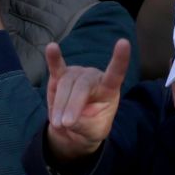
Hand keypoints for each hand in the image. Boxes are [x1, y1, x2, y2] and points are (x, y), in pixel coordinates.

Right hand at [45, 38, 130, 165]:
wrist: (74, 128)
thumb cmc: (90, 127)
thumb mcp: (94, 132)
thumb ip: (84, 124)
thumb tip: (66, 119)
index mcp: (109, 88)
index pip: (116, 73)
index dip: (120, 59)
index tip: (124, 43)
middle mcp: (93, 77)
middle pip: (82, 86)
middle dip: (73, 106)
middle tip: (66, 124)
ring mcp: (77, 74)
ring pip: (65, 85)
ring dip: (59, 106)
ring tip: (58, 123)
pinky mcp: (60, 76)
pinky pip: (56, 66)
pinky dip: (53, 58)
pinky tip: (51, 48)